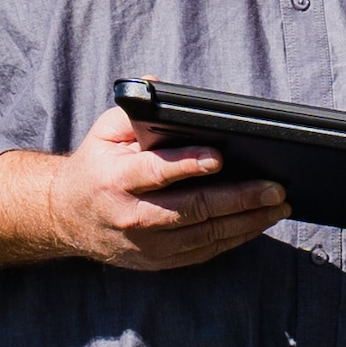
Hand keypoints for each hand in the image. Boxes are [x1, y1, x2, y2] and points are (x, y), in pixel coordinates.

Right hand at [0, 107, 285, 274]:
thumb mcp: (105, 132)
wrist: (67, 217)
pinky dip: (234, 239)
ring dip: (247, 221)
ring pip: (204, 236)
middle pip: (191, 209)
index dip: (189, 164)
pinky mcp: (157, 262)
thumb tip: (157, 84)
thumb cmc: (96, 165)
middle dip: (238, 198)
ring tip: (279, 205)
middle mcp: (130, 215)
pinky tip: (258, 223)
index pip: (156, 172)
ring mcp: (145, 245)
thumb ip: (134, 110)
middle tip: (275, 187)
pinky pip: (203, 252)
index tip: (221, 157)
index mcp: (116, 179)